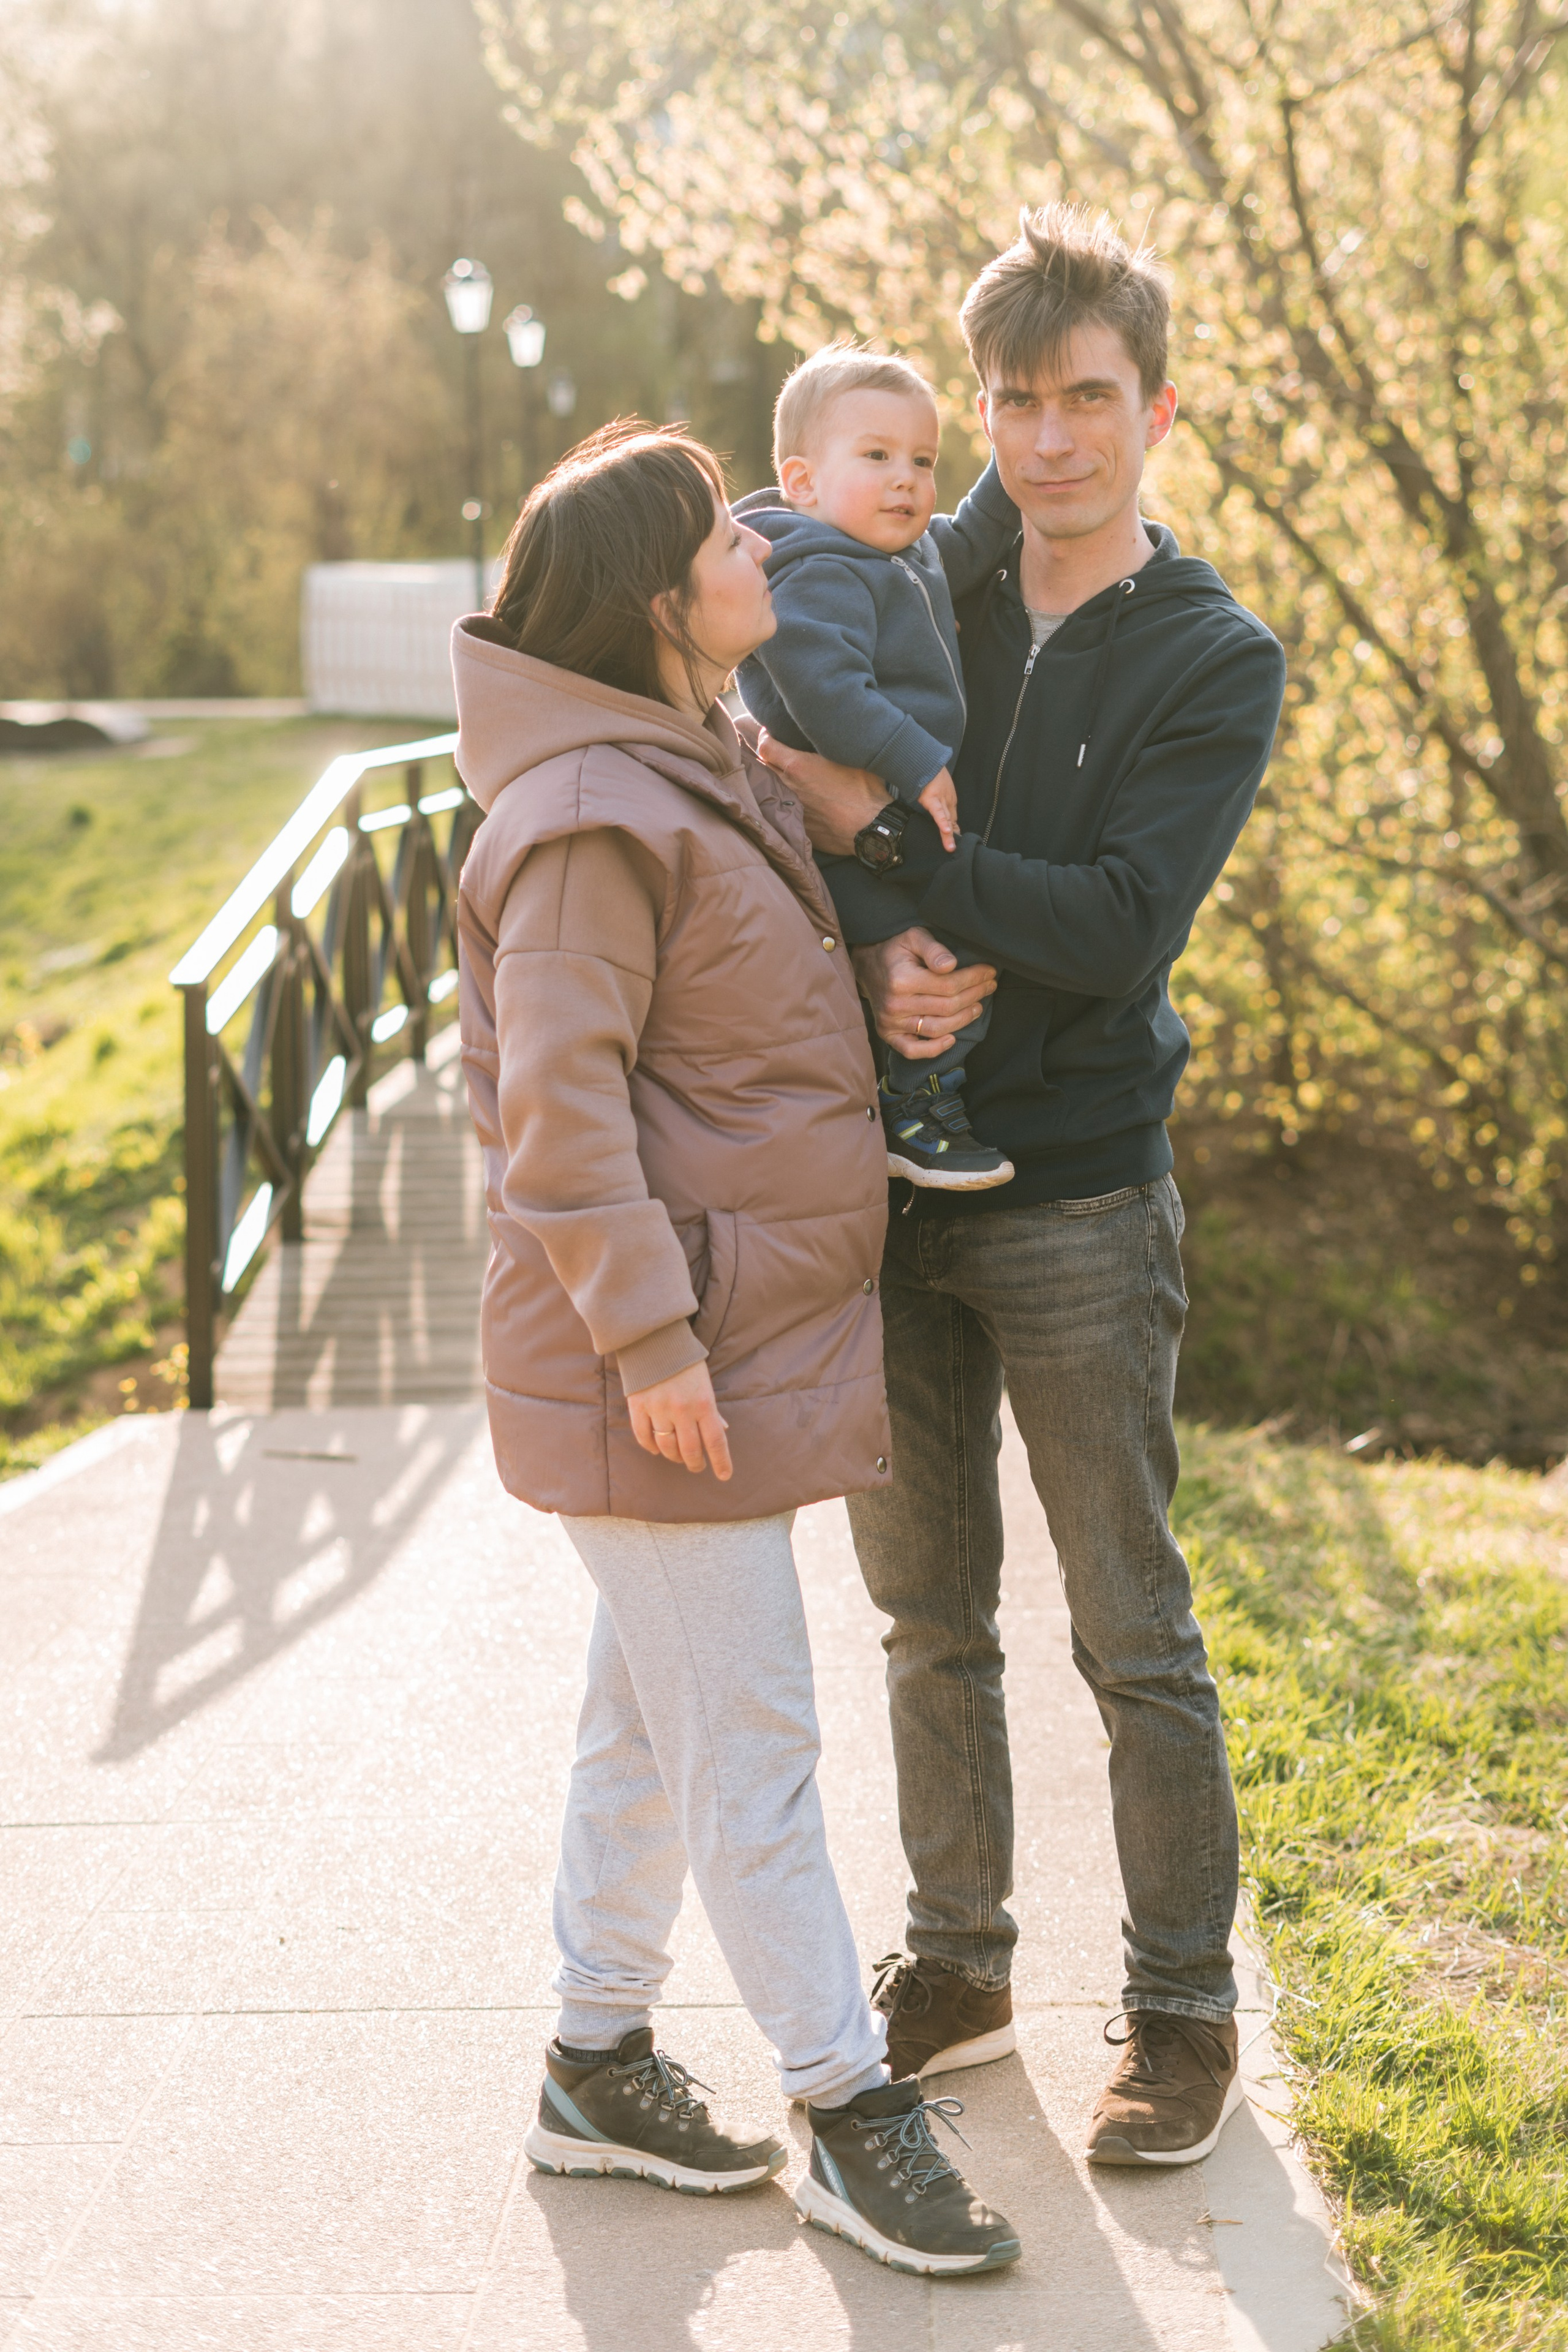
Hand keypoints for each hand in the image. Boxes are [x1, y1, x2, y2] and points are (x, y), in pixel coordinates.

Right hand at [626, 1358, 732, 1480]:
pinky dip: (651, 1447)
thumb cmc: (684, 1361)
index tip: (724, 1476)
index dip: (721, 1462)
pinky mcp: (638, 1406)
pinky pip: (644, 1437)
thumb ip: (711, 1409)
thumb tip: (722, 1430)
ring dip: (673, 1456)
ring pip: (667, 1447)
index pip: (715, 1441)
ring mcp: (659, 1409)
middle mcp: (682, 1410)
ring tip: (677, 1457)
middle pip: (690, 1450)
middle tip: (697, 1466)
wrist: (654, 1338)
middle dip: (695, 1463)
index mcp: (704, 1403)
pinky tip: (656, 1449)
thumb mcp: (705, 1383)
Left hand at [754, 731, 888, 855]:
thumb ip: (827, 744)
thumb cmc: (865, 789)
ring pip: (772, 790)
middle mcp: (788, 787)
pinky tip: (799, 799)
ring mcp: (791, 809)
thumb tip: (824, 733)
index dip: (765, 737)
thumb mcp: (848, 755)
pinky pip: (784, 810)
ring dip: (775, 780)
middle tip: (776, 752)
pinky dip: (787, 802)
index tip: (770, 734)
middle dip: (767, 758)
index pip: (765, 747)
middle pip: (763, 768)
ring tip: (786, 774)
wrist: (871, 828)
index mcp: (797, 766)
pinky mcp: (798, 827)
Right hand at [851, 927, 996, 1058]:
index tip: (989, 972)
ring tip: (978, 1007)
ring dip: (963, 1020)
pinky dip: (934, 1049)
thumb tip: (951, 965)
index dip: (974, 979)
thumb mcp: (913, 937)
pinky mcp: (888, 1034)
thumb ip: (933, 949)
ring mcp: (891, 1022)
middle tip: (989, 986)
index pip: (949, 985)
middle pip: (947, 1007)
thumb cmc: (896, 951)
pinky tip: (952, 1039)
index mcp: (902, 980)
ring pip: (937, 1029)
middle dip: (975, 996)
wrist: (867, 967)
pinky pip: (912, 1050)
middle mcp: (895, 1004)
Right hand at [916, 767, 958, 851]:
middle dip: (952, 835)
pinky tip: (947, 830)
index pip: (951, 816)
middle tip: (954, 849)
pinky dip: (943, 822)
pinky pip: (938, 812)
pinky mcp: (932, 798)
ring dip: (948, 834)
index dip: (952, 828)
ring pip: (946, 819)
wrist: (925, 758)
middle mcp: (946, 800)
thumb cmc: (928, 769)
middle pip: (950, 819)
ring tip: (951, 847)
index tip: (955, 839)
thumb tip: (930, 801)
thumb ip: (935, 796)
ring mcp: (941, 799)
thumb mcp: (935, 784)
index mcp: (947, 797)